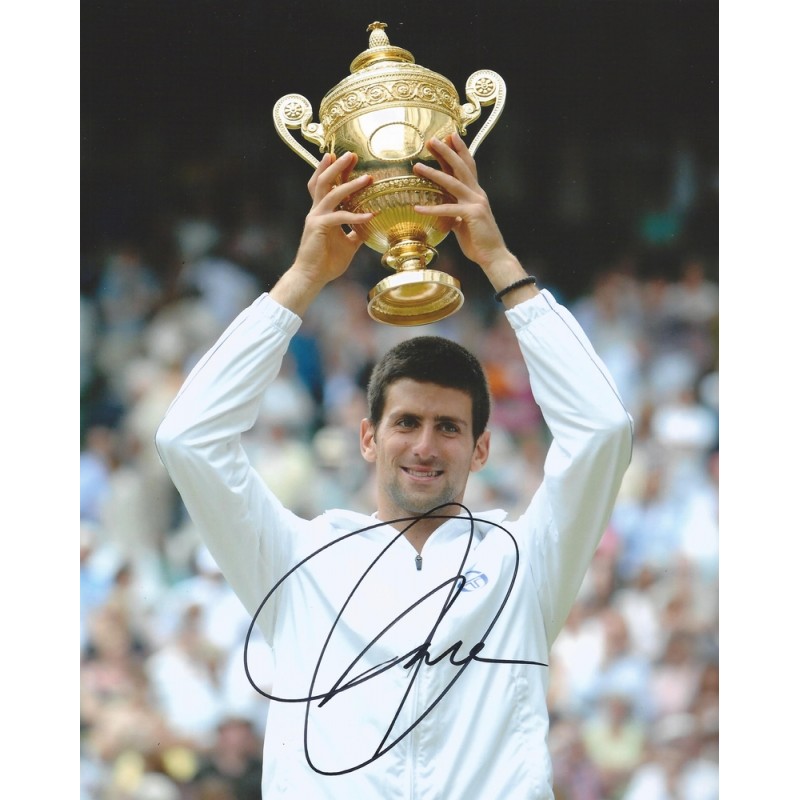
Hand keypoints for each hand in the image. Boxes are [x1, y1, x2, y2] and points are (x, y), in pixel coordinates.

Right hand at [271, 152, 373, 315]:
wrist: (311, 277)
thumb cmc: (327, 262)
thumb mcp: (347, 244)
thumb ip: (355, 232)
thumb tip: (370, 227)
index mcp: (322, 212)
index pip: (324, 185)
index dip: (331, 170)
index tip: (344, 157)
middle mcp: (316, 211)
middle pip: (323, 181)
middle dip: (337, 166)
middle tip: (351, 154)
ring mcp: (316, 218)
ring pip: (330, 193)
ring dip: (349, 184)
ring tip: (366, 178)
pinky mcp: (318, 228)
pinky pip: (339, 217)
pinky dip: (355, 216)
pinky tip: (369, 216)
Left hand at [412, 133, 507, 269]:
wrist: (493, 256)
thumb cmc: (478, 241)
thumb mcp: (463, 222)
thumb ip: (454, 213)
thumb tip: (443, 213)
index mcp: (476, 194)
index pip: (467, 167)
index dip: (458, 151)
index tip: (448, 137)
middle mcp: (477, 194)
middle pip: (461, 167)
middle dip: (447, 151)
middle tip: (432, 140)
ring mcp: (476, 203)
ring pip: (452, 183)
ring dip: (434, 173)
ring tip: (417, 166)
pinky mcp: (471, 215)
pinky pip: (447, 209)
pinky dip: (431, 209)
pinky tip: (417, 208)